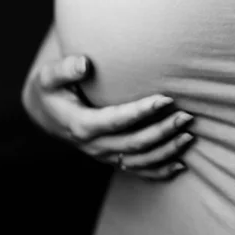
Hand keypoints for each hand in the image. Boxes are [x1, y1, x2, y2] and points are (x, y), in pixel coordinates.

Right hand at [22, 54, 194, 179]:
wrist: (46, 110)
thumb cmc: (52, 87)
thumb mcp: (49, 75)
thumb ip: (65, 69)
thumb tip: (83, 64)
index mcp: (80, 124)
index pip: (115, 120)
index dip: (141, 112)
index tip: (165, 99)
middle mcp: (93, 145)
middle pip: (133, 143)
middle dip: (162, 131)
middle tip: (187, 116)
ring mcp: (102, 155)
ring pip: (138, 160)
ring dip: (166, 150)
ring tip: (189, 136)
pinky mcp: (110, 158)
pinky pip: (136, 170)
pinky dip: (159, 171)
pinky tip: (180, 165)